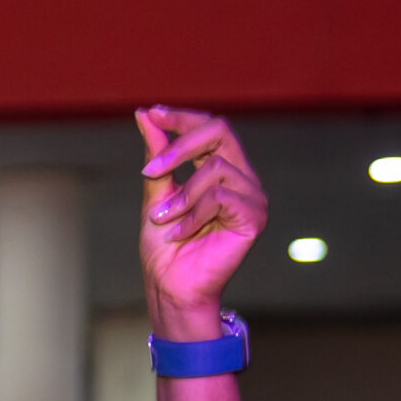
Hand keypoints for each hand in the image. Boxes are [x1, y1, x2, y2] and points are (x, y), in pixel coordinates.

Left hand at [137, 106, 267, 338]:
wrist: (170, 287)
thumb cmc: (165, 248)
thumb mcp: (156, 193)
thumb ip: (158, 156)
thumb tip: (145, 115)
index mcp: (221, 169)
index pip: (210, 127)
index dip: (182, 118)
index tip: (153, 113)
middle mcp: (242, 178)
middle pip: (220, 130)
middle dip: (180, 146)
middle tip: (151, 171)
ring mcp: (252, 197)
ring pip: (216, 168)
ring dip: (182, 196)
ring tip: (165, 221)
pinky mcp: (254, 217)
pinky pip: (221, 196)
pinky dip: (193, 213)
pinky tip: (180, 233)